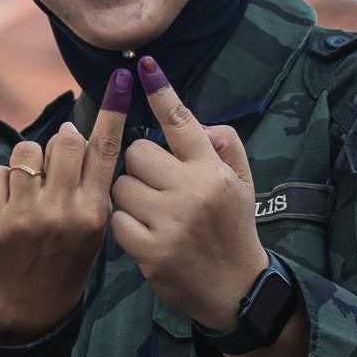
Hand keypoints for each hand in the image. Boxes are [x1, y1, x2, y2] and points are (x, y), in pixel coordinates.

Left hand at [0, 69, 131, 343]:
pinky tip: (7, 202)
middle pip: (63, 141)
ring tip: (28, 188)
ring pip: (25, 152)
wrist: (30, 306)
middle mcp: (63, 210)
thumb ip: (89, 183)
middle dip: (58, 142)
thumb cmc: (66, 259)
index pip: (106, 151)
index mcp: (94, 211)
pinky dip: (1, 180)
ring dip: (26, 162)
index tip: (120, 79)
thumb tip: (73, 131)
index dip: (112, 111)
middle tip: (54, 162)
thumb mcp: (93, 227)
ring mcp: (26, 215)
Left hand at [110, 56, 268, 330]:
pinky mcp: (150, 250)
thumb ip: (223, 145)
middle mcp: (192, 191)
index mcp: (213, 171)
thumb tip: (194, 121)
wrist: (237, 290)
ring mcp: (170, 221)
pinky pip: (116, 219)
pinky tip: (146, 235)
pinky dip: (125, 226)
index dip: (162, 92)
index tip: (145, 66)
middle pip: (136, 152)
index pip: (183, 122)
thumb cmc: (232, 228)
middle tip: (157, 186)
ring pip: (120, 185)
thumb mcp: (241, 183)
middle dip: (140, 166)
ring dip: (129, 196)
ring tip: (152, 214)